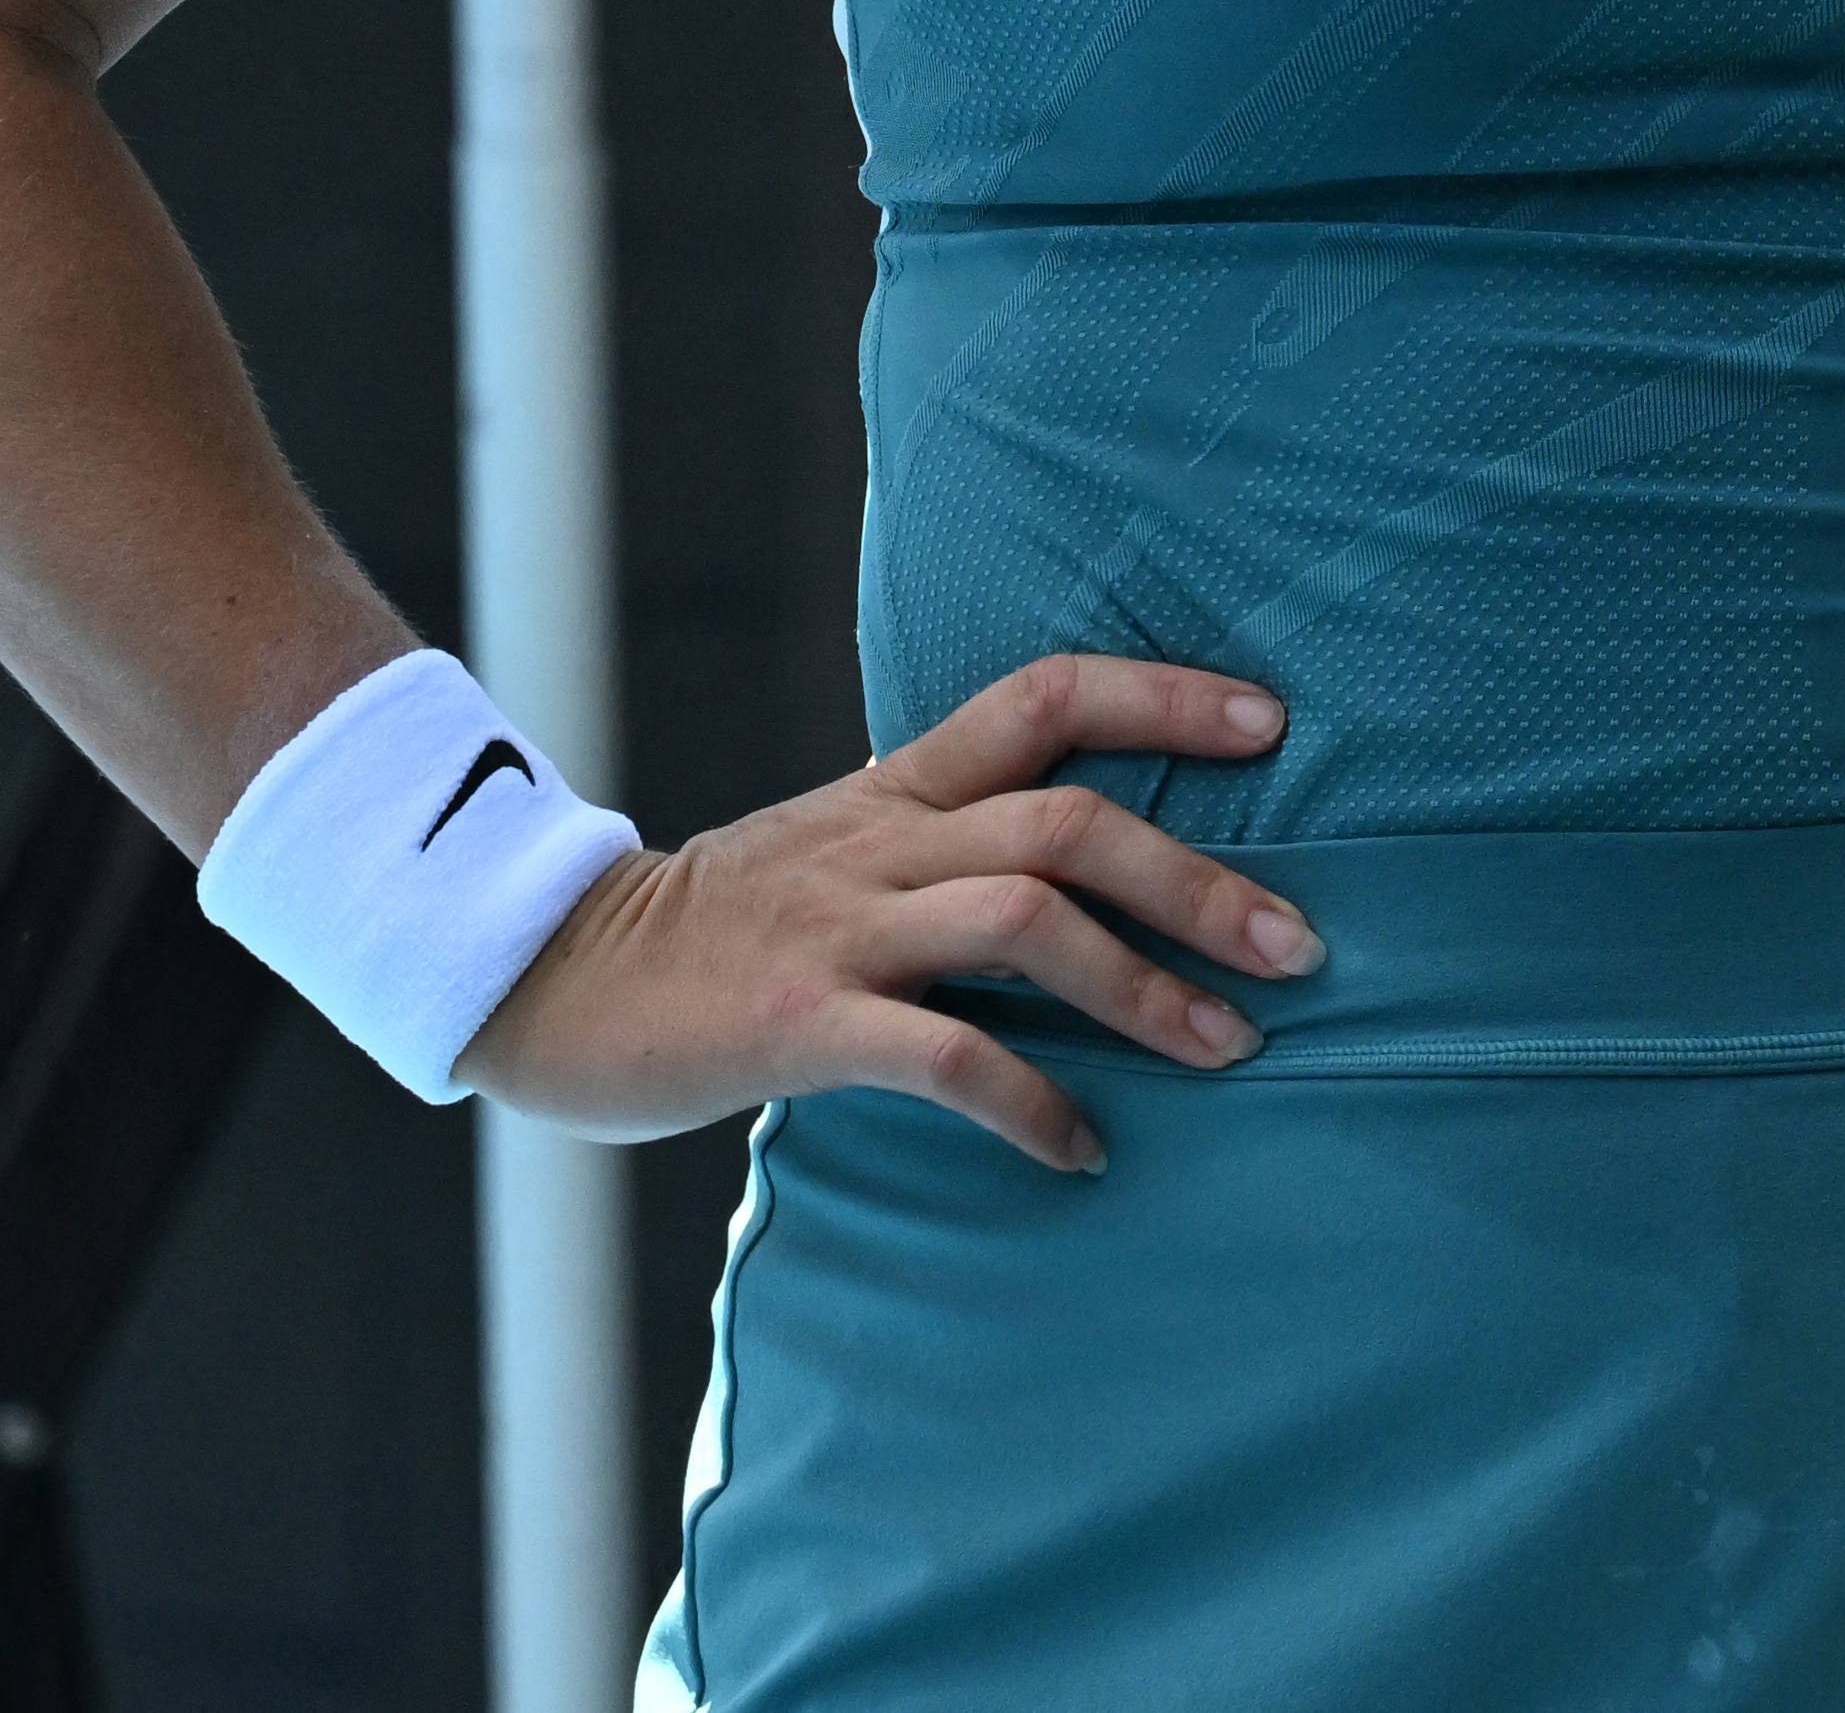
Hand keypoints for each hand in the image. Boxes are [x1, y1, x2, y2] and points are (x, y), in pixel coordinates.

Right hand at [462, 649, 1306, 1174]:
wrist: (544, 974)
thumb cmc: (708, 929)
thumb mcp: (829, 850)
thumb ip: (933, 846)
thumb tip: (1069, 875)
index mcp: (893, 788)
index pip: (1046, 694)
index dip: (1163, 696)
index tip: (1271, 724)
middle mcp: (881, 840)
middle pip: (1070, 820)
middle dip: (1198, 877)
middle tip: (1300, 944)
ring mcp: (837, 927)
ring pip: (1024, 919)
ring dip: (1142, 985)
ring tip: (1227, 1046)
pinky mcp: (792, 1020)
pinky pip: (939, 1052)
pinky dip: (1027, 1099)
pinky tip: (1082, 1149)